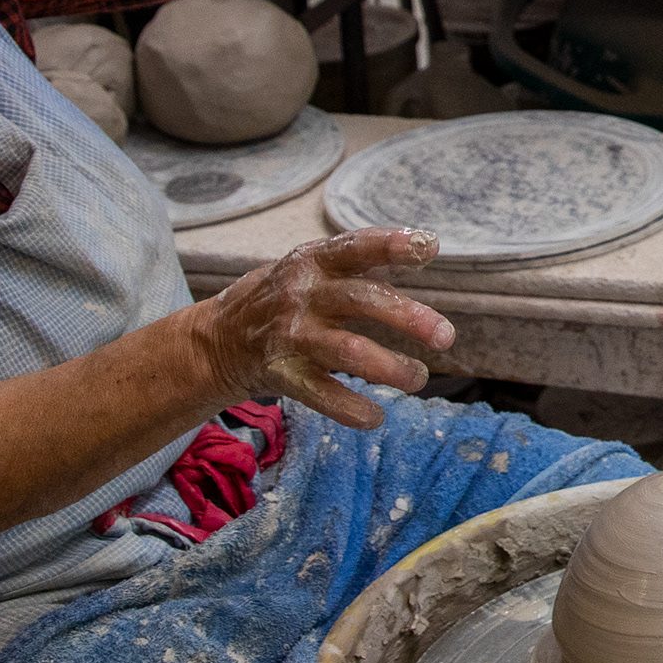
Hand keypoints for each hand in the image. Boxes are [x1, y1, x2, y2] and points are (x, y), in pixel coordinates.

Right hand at [189, 227, 456, 431]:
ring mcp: (291, 335)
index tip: (429, 247)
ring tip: (419, 378)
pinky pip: (323, 395)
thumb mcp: (313, 268)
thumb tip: (427, 245)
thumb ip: (362, 260)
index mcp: (313, 261)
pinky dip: (352, 410)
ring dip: (391, 368)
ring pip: (349, 351)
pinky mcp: (283, 374)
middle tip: (446, 336)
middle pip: (362, 300)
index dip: (392, 245)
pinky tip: (375, 417)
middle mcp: (302, 294)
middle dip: (408, 317)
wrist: (216, 340)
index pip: (356, 246)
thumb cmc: (285, 297)